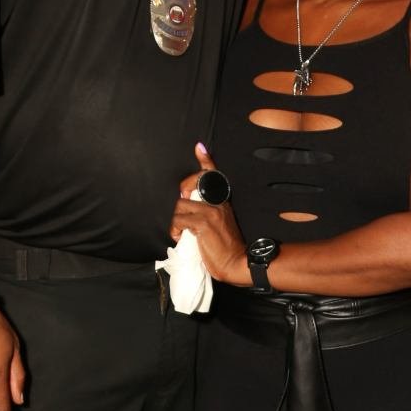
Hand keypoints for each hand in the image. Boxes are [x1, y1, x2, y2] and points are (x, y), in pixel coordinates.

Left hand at [170, 144, 249, 286]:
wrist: (237, 263)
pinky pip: (178, 219)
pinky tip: (179, 237)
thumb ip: (205, 215)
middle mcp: (217, 202)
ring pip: (180, 205)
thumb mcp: (218, 226)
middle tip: (178, 215)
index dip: (205, 161)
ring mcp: (210, 211)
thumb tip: (185, 213)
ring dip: (174, 219)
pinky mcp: (203, 222)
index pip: (213, 176)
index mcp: (222, 201)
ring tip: (178, 232)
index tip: (199, 148)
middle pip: (190, 186)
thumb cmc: (225, 248)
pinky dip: (174, 229)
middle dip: (179, 196)